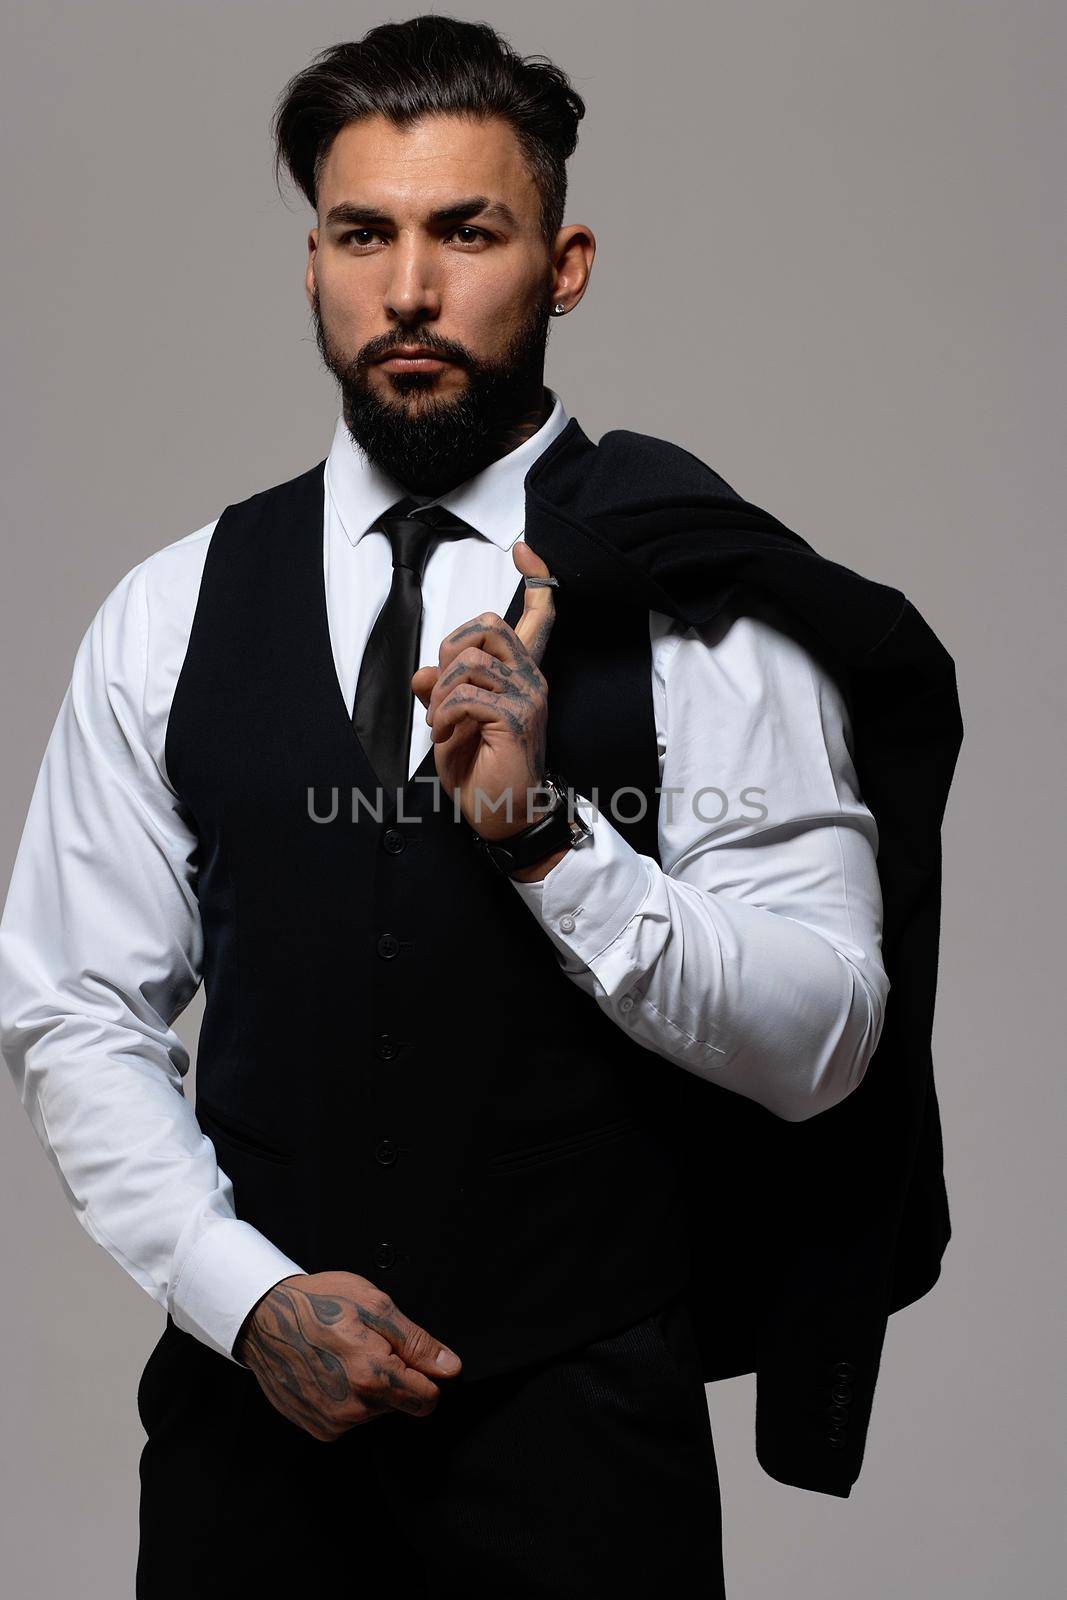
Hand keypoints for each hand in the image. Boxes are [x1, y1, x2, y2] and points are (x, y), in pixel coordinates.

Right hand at [233, 1271, 462, 1440]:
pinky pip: (350, 1419)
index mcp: (373, 1377)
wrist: (264, 1318)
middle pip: (400, 1405)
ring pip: (374, 1412)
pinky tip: (329, 1371)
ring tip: (343, 1355)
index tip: (407, 1357)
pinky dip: (346, 1398)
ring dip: (368, 1388)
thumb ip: (417, 1343)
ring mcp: (332, 1423)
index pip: (428, 1400)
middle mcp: (353, 1410)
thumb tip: (450, 1368)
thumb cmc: (319, 1304)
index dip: (425, 1376)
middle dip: (394, 1379)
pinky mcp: (317, 1428)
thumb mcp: (375, 1306)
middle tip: (366, 1346)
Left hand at [411, 540, 556, 839]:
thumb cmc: (482, 772)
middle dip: (451, 649)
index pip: (540, 616)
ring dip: (440, 693)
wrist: (504, 816)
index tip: (524, 548)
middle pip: (488, 625)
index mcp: (522, 674)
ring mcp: (527, 699)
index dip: (536, 578)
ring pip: (470, 663)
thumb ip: (439, 692)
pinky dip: (443, 714)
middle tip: (441, 690)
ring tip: (440, 723)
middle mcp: (531, 680)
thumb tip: (422, 671)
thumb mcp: (450, 725)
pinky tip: (443, 735)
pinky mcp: (514, 721)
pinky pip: (466, 696)